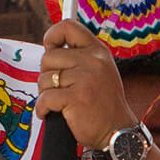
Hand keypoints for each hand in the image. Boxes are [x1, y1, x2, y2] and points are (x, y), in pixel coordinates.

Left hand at [35, 20, 140, 150]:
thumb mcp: (100, 72)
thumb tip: (49, 48)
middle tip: (57, 89)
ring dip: (45, 93)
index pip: (69, 27)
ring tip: (60, 103)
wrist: (117, 133)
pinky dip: (43, 108)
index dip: (53, 35)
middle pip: (49, 56)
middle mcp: (93, 61)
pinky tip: (50, 113)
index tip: (49, 47)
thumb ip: (80, 58)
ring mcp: (85, 79)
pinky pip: (45, 97)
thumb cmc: (104, 106)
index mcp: (98, 51)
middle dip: (47, 74)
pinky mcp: (76, 98)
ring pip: (44, 78)